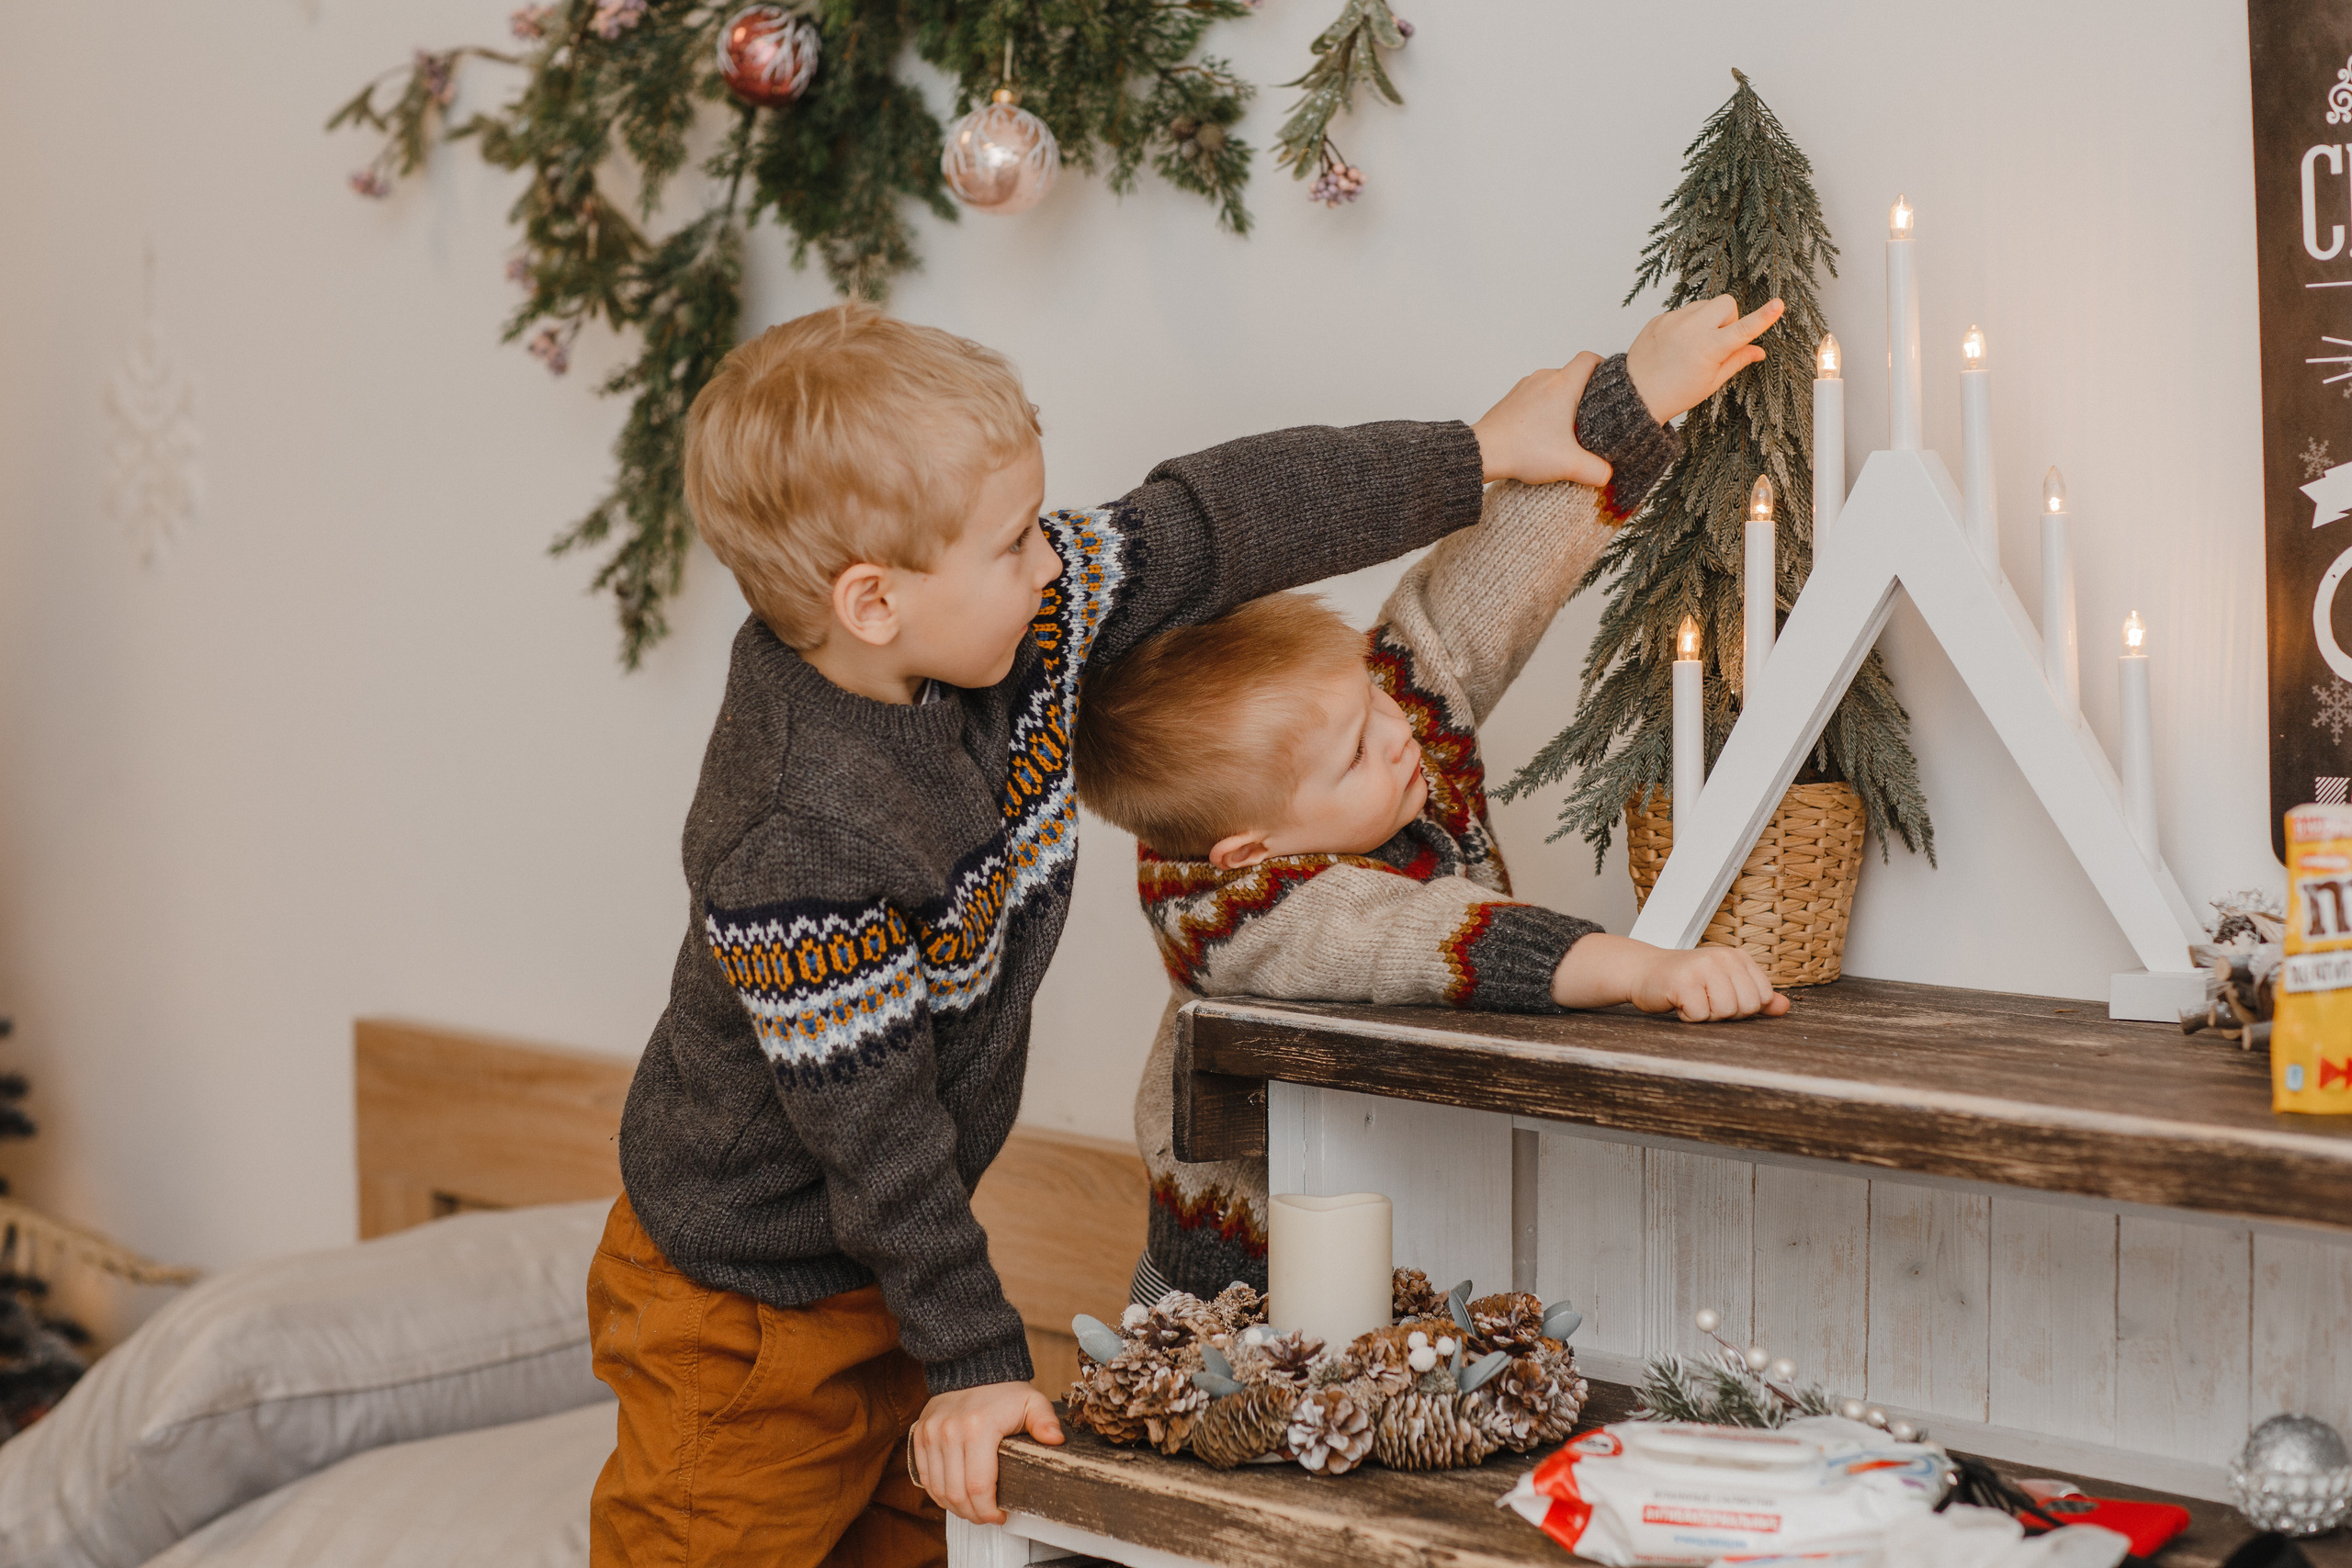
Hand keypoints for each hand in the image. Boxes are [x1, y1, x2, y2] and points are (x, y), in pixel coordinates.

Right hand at [908, 1380, 1063, 1523]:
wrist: (972, 1367)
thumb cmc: (1004, 1391)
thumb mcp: (1032, 1402)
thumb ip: (1045, 1422)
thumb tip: (1056, 1441)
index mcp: (978, 1428)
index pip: (979, 1486)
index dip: (989, 1510)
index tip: (1000, 1516)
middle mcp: (949, 1431)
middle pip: (957, 1493)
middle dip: (974, 1514)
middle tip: (988, 1517)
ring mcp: (931, 1433)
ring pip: (938, 1490)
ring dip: (955, 1508)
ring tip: (973, 1509)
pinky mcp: (919, 1435)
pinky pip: (924, 1477)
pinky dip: (938, 1494)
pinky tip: (954, 1496)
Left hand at [1469, 351, 1612, 487]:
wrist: (1484, 452)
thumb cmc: (1521, 451)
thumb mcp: (1569, 465)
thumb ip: (1597, 471)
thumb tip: (1607, 474)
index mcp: (1562, 385)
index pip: (1590, 358)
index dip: (1604, 365)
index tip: (1611, 383)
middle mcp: (1544, 378)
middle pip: (1573, 372)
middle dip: (1586, 390)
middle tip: (1594, 414)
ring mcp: (1525, 386)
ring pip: (1553, 383)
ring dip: (1563, 399)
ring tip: (1569, 425)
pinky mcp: (1513, 397)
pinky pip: (1536, 393)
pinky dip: (1545, 405)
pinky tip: (1545, 429)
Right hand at [1550, 932, 1788, 1020]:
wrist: (1644, 972)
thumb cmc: (1687, 982)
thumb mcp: (1726, 985)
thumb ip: (1756, 997)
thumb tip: (1785, 1007)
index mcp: (1738, 957)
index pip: (1762, 997)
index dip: (1743, 1008)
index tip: (1721, 998)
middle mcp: (1723, 957)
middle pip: (1746, 1006)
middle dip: (1725, 1013)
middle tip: (1705, 1001)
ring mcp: (1703, 966)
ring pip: (1725, 1011)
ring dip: (1706, 1015)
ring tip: (1692, 1001)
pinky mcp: (1683, 980)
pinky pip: (1699, 1014)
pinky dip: (1688, 1017)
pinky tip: (1678, 1003)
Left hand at [1623, 295, 1785, 423]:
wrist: (1636, 393)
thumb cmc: (1675, 393)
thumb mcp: (1711, 382)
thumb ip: (1737, 361)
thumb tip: (1759, 351)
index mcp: (1709, 348)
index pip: (1743, 329)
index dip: (1763, 317)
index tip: (1778, 304)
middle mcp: (1692, 329)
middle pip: (1726, 303)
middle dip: (1728, 317)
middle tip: (1718, 340)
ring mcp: (1674, 321)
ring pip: (1704, 305)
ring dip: (1707, 319)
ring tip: (1694, 344)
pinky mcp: (1660, 318)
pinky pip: (1683, 312)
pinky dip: (1686, 324)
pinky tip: (1677, 344)